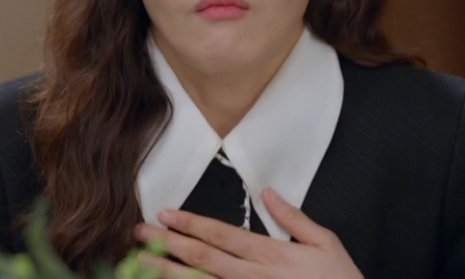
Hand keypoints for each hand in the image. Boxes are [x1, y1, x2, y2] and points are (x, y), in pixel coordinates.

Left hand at [133, 187, 362, 278]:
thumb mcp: (325, 243)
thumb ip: (293, 218)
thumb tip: (268, 193)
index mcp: (271, 255)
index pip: (221, 236)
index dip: (190, 224)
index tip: (165, 215)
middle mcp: (253, 278)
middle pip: (201, 260)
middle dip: (167, 245)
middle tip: (138, 234)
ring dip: (168, 274)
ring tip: (139, 263)